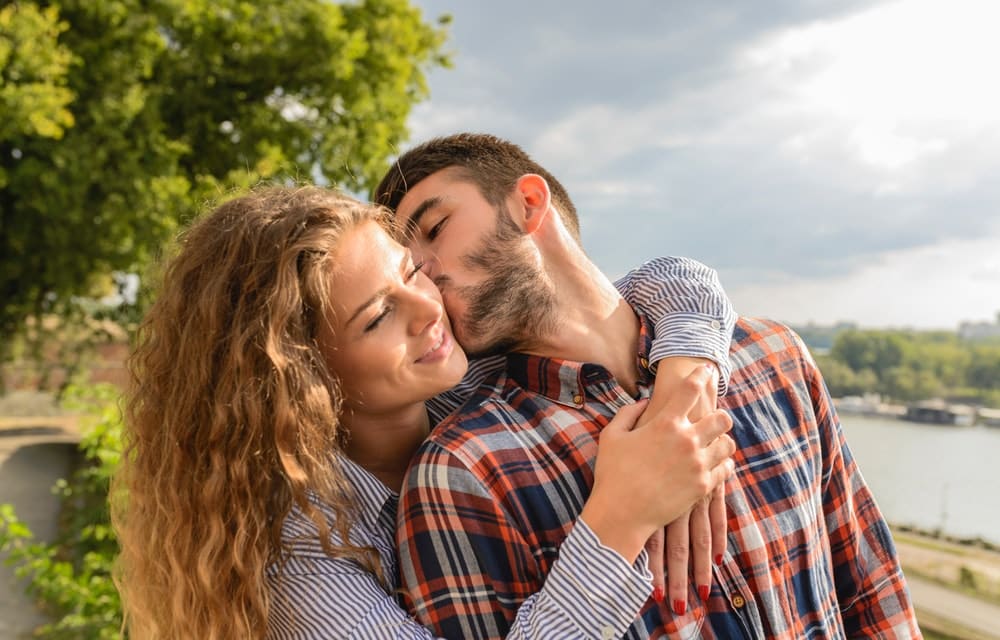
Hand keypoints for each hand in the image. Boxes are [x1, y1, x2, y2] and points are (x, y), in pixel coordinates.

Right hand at [580, 366, 734, 565]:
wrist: (621, 513)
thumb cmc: (612, 473)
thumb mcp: (612, 436)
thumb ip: (628, 413)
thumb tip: (645, 402)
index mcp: (665, 423)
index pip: (691, 390)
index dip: (701, 375)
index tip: (706, 370)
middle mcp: (687, 440)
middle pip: (722, 417)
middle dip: (719, 415)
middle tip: (712, 419)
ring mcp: (698, 464)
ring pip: (728, 444)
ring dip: (722, 440)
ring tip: (713, 443)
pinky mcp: (703, 486)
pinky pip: (727, 468)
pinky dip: (723, 463)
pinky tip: (714, 463)